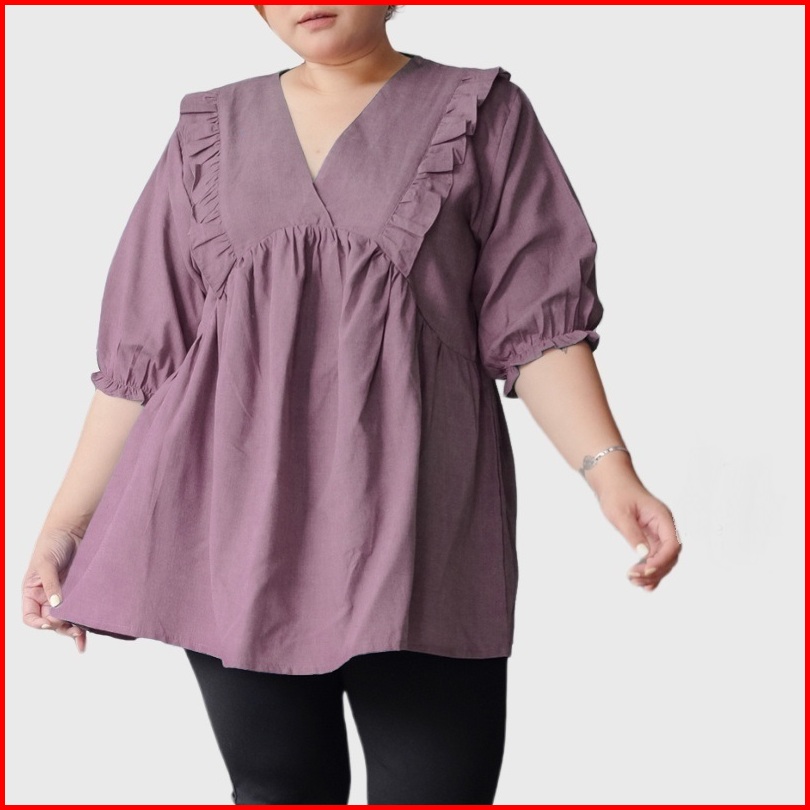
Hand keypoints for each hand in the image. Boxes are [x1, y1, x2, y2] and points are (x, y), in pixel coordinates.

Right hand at [22, 526, 86, 651]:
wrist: (74, 528)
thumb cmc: (53, 542)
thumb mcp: (45, 563)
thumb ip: (50, 584)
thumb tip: (55, 604)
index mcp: (33, 592)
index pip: (31, 616)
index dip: (39, 623)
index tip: (50, 623)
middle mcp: (48, 596)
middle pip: (50, 621)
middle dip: (60, 628)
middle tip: (74, 631)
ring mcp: (65, 594)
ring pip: (66, 618)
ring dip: (73, 629)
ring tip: (81, 638)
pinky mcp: (80, 590)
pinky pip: (80, 608)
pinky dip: (83, 620)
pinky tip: (88, 630)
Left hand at [596, 480, 682, 591]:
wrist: (612, 482)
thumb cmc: (617, 492)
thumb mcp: (621, 513)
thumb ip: (633, 533)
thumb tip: (643, 554)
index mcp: (662, 517)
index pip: (672, 545)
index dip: (661, 560)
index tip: (646, 569)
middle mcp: (664, 527)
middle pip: (670, 556)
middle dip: (655, 570)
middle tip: (635, 578)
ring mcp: (659, 533)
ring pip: (664, 560)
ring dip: (652, 573)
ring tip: (635, 581)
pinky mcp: (651, 538)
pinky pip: (655, 557)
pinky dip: (650, 570)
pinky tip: (643, 582)